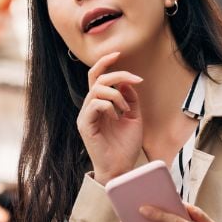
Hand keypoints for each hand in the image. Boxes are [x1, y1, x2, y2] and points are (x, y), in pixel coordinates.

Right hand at [77, 52, 143, 182]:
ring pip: (97, 90)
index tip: (119, 53)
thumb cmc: (126, 146)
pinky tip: (117, 118)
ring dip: (117, 96)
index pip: (97, 76)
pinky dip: (110, 106)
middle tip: (136, 79)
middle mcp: (90, 107)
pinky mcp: (85, 125)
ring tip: (126, 110)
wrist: (121, 168)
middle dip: (117, 73)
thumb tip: (127, 82)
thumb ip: (130, 99)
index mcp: (100, 104)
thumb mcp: (134, 118)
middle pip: (96, 77)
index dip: (105, 62)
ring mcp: (86, 115)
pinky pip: (95, 104)